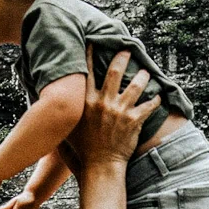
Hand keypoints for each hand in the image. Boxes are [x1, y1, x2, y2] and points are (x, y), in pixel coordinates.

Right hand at [70, 47, 158, 168]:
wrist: (100, 165)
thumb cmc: (82, 148)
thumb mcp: (68, 127)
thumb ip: (65, 112)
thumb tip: (50, 104)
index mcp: (86, 102)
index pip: (89, 73)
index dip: (91, 55)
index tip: (94, 42)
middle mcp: (103, 103)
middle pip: (115, 72)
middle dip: (122, 57)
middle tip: (128, 50)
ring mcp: (120, 111)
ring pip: (136, 85)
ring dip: (143, 76)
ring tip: (146, 72)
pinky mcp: (134, 121)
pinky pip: (149, 105)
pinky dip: (155, 99)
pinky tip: (158, 96)